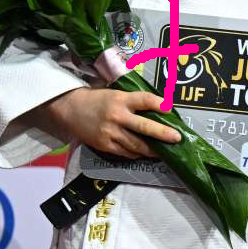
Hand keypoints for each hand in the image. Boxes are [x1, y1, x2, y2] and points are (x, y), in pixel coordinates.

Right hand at [42, 86, 181, 158]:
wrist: (70, 109)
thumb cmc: (99, 100)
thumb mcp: (117, 94)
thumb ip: (135, 102)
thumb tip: (160, 110)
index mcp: (121, 99)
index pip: (145, 100)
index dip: (160, 104)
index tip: (171, 109)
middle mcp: (117, 116)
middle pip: (144, 126)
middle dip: (163, 134)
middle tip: (177, 138)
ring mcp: (110, 132)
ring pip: (137, 144)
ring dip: (153, 149)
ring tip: (165, 151)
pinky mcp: (104, 145)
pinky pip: (125, 152)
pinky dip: (137, 154)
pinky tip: (145, 154)